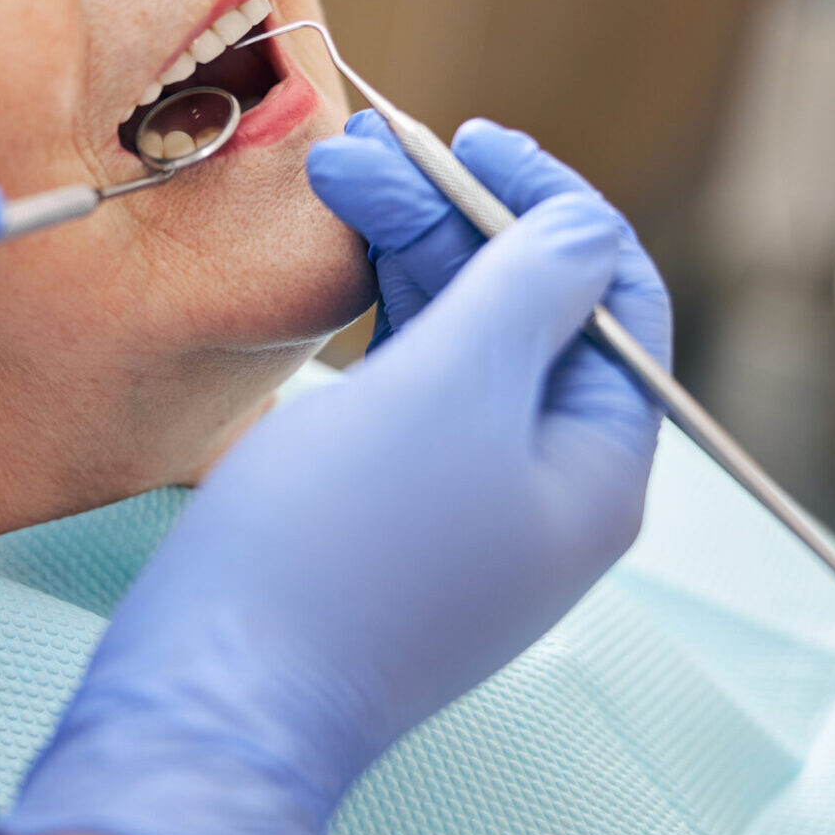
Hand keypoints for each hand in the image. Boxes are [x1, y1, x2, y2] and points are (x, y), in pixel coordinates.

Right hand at [0, 115, 669, 834]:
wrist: (217, 694)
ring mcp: (464, 503)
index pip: (617, 305)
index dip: (555, 208)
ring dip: (409, 254)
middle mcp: (545, 486)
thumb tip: (588, 226)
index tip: (479, 140)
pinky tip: (340, 262)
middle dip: (457, 219)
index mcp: (598, 468)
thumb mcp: (454, 390)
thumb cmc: (341, 546)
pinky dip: (381, 317)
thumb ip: (531, 289)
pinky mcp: (388, 512)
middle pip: (530, 315)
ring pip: (460, 344)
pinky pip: (410, 389)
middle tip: (366, 149)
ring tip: (335, 175)